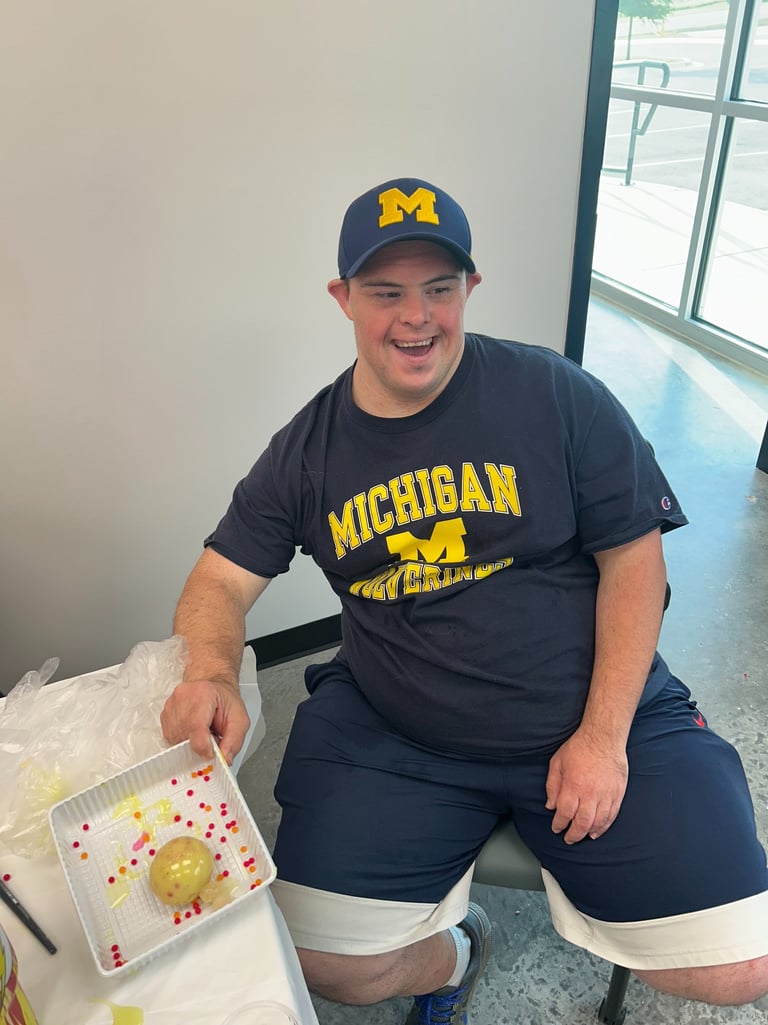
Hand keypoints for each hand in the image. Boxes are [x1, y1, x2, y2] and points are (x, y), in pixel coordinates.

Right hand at [160, 679, 250, 765]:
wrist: (213, 686)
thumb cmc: (225, 700)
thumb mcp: (240, 719)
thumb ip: (234, 740)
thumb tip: (225, 759)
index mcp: (202, 693)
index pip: (195, 727)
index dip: (203, 747)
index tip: (211, 754)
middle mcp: (183, 697)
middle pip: (186, 736)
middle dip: (200, 745)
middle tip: (212, 738)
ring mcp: (171, 706)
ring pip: (177, 740)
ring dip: (191, 744)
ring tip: (204, 732)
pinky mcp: (164, 716)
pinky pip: (171, 739)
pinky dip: (184, 741)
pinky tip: (194, 731)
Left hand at [545, 728, 627, 843]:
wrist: (603, 737)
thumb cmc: (578, 748)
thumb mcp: (557, 762)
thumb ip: (552, 786)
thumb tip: (550, 806)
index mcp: (573, 785)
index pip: (565, 813)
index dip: (559, 824)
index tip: (556, 828)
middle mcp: (590, 793)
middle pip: (581, 823)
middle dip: (573, 834)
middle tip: (568, 838)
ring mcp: (606, 794)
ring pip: (597, 822)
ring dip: (588, 833)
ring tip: (582, 836)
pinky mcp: (617, 794)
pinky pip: (611, 816)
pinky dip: (604, 827)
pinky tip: (597, 832)